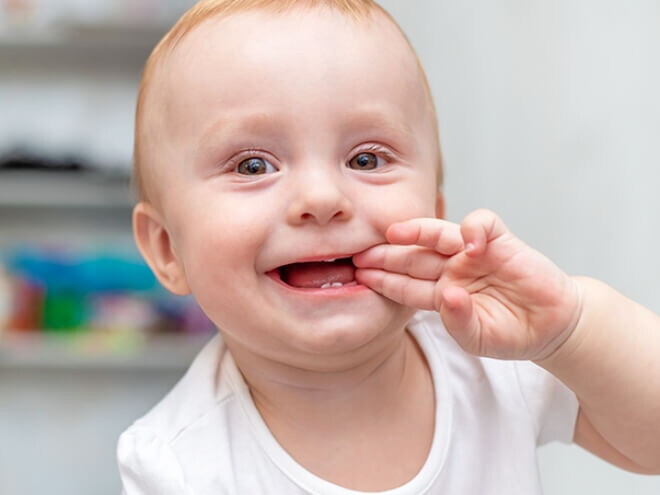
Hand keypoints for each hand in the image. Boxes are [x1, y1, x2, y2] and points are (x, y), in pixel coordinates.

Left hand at [354, 209, 581, 360]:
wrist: (551, 326)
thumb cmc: (510, 333)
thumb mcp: (478, 337)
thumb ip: (458, 321)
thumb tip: (449, 295)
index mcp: (441, 293)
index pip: (406, 284)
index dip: (384, 280)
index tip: (360, 276)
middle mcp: (452, 269)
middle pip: (414, 257)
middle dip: (388, 254)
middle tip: (361, 251)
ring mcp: (473, 253)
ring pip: (440, 235)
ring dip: (417, 232)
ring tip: (394, 233)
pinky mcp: (500, 241)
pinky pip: (482, 225)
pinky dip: (474, 228)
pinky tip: (468, 243)